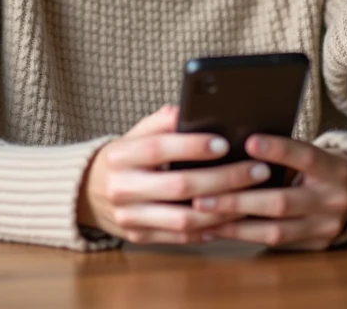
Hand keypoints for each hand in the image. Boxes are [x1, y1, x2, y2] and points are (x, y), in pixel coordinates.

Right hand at [77, 105, 273, 243]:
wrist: (88, 193)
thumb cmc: (125, 158)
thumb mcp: (135, 134)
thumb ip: (161, 122)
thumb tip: (191, 109)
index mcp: (120, 156)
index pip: (158, 148)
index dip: (192, 146)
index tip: (225, 142)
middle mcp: (121, 188)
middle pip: (178, 186)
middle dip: (223, 179)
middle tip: (258, 170)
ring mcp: (129, 217)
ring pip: (184, 219)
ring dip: (224, 210)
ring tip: (254, 196)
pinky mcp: (138, 237)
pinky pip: (181, 237)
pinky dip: (210, 229)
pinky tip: (234, 217)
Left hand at [193, 135, 346, 249]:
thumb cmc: (321, 168)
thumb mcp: (313, 154)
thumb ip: (285, 153)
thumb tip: (235, 145)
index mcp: (334, 169)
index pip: (306, 156)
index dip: (278, 150)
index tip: (248, 141)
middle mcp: (333, 200)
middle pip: (282, 202)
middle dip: (238, 200)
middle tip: (202, 197)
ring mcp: (326, 228)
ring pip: (275, 231)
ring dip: (235, 225)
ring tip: (204, 218)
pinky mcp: (316, 246)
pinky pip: (275, 246)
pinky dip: (244, 237)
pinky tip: (219, 230)